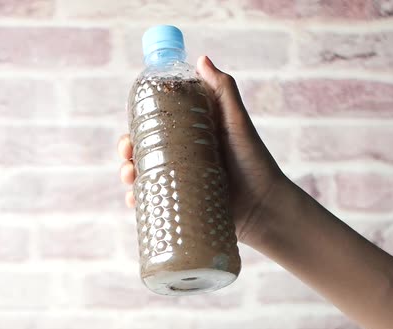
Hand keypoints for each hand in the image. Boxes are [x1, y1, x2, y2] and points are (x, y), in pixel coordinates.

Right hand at [118, 55, 288, 246]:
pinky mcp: (181, 202)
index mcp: (189, 134)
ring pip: (143, 175)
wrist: (264, 206)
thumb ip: (223, 90)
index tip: (130, 131)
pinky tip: (134, 200)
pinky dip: (137, 200)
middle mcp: (181, 155)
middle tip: (128, 157)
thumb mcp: (236, 122)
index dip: (137, 126)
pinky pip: (153, 200)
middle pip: (143, 150)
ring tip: (130, 178)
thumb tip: (201, 59)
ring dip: (128, 175)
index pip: (154, 126)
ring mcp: (180, 180)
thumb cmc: (253, 160)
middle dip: (127, 152)